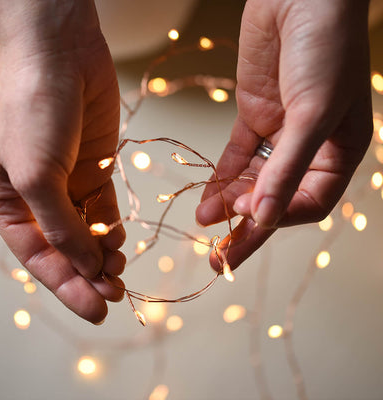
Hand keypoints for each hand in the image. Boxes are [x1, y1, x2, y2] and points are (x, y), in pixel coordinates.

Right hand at [0, 0, 124, 323]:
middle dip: (88, 276)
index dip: (66, 288)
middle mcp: (37, 199)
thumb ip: (60, 226)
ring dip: (104, 254)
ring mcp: (68, 185)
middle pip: (65, 251)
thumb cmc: (32, 111)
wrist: (61, 56)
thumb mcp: (35, 175)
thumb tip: (85, 267)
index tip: (96, 310)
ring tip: (120, 270)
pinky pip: (104, 210)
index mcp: (7, 204)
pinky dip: (112, 228)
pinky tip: (120, 242)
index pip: (39, 258)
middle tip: (115, 296)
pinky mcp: (95, 171)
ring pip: (88, 233)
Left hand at [196, 0, 372, 269]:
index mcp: (338, 155)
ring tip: (207, 224)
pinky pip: (236, 157)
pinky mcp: (254, 118)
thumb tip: (263, 217)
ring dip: (229, 203)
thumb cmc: (324, 49)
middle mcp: (308, 150)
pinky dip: (220, 178)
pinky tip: (206, 201)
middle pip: (275, 199)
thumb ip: (287, 169)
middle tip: (222, 255)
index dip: (275, 219)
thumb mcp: (312, 114)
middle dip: (247, 226)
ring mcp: (279, 135)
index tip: (246, 227)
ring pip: (252, 181)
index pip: (306, 204)